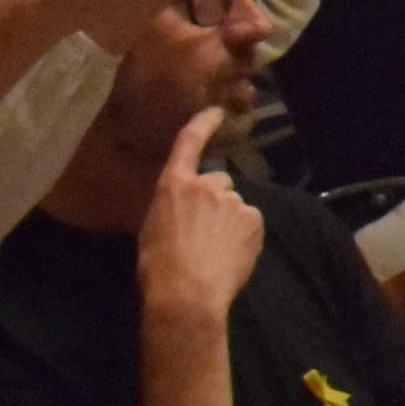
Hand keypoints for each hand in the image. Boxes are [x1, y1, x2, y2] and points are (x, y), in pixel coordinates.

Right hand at [132, 107, 258, 332]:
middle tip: (205, 231)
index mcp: (174, 185)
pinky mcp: (253, 219)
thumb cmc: (158, 266)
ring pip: (234, 205)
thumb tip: (180, 209)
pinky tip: (232, 256)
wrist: (187, 293)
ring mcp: (233, 201)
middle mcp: (206, 184)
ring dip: (229, 220)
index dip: (203, 124)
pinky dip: (244, 235)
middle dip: (215, 200)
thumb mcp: (151, 229)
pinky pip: (250, 222)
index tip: (216, 112)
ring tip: (216, 250)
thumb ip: (170, 208)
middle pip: (218, 182)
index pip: (189, 143)